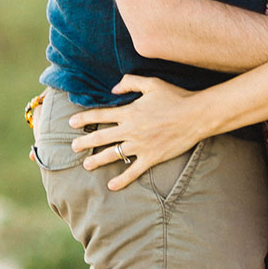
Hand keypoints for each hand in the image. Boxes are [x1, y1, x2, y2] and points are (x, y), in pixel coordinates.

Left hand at [69, 76, 200, 191]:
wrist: (196, 115)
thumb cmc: (175, 97)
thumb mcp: (152, 83)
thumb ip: (130, 82)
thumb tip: (113, 89)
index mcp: (129, 111)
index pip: (100, 115)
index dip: (84, 118)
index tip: (72, 123)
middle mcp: (131, 129)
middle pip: (101, 137)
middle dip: (84, 142)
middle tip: (73, 147)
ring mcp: (140, 145)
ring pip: (112, 155)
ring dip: (97, 161)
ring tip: (86, 165)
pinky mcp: (151, 157)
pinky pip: (133, 171)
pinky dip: (122, 180)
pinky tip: (111, 186)